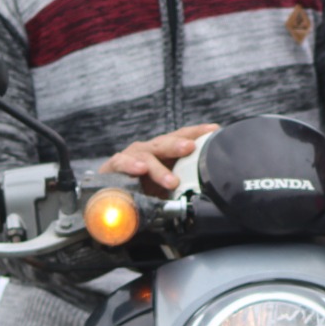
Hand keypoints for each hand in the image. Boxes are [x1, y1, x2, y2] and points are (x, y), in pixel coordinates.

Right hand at [98, 123, 218, 196]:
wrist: (111, 195)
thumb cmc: (144, 187)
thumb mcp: (167, 187)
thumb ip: (183, 185)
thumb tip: (208, 191)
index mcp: (165, 151)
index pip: (182, 137)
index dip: (197, 132)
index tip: (213, 130)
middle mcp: (150, 149)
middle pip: (166, 142)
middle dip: (179, 144)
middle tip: (191, 148)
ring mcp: (132, 155)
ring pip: (147, 156)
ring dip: (159, 169)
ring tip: (172, 181)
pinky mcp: (114, 165)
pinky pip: (122, 162)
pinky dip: (131, 165)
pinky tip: (140, 170)